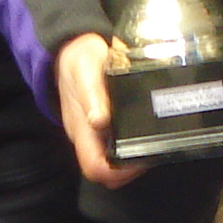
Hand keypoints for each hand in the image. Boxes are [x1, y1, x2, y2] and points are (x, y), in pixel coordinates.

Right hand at [57, 33, 142, 188]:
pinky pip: (114, 146)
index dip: (119, 173)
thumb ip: (92, 93)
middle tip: (153, 152)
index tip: (142, 160)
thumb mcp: (86, 68)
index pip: (95, 168)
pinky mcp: (99, 126)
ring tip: (153, 142)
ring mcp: (91, 133)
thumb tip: (99, 121)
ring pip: (111, 161)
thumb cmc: (79, 59)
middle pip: (106, 172)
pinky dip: (131, 146)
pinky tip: (145, 133)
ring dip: (131, 160)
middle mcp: (85, 136)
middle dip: (130, 170)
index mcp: (80, 128)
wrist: (69, 49)